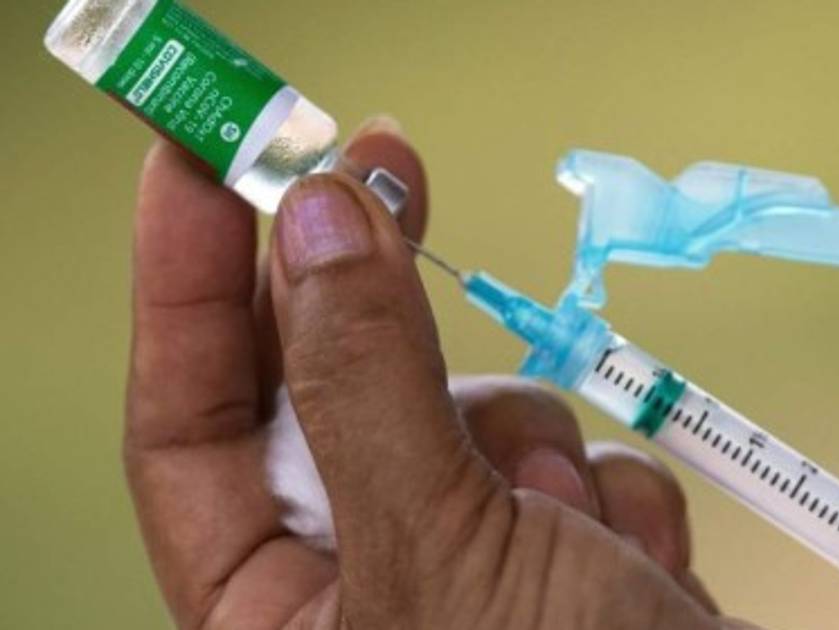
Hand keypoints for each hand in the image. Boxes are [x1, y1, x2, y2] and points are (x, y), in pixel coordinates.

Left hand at [125, 119, 758, 628]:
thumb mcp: (440, 554)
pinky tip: (636, 567)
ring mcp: (475, 566)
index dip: (188, 287)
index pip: (189, 426)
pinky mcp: (570, 559)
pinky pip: (573, 462)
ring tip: (573, 524)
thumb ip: (366, 385)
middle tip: (381, 163)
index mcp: (275, 619)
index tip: (208, 160)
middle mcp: (363, 588)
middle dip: (372, 306)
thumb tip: (316, 223)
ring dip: (533, 443)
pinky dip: (611, 493)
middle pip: (335, 392)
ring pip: (474, 415)